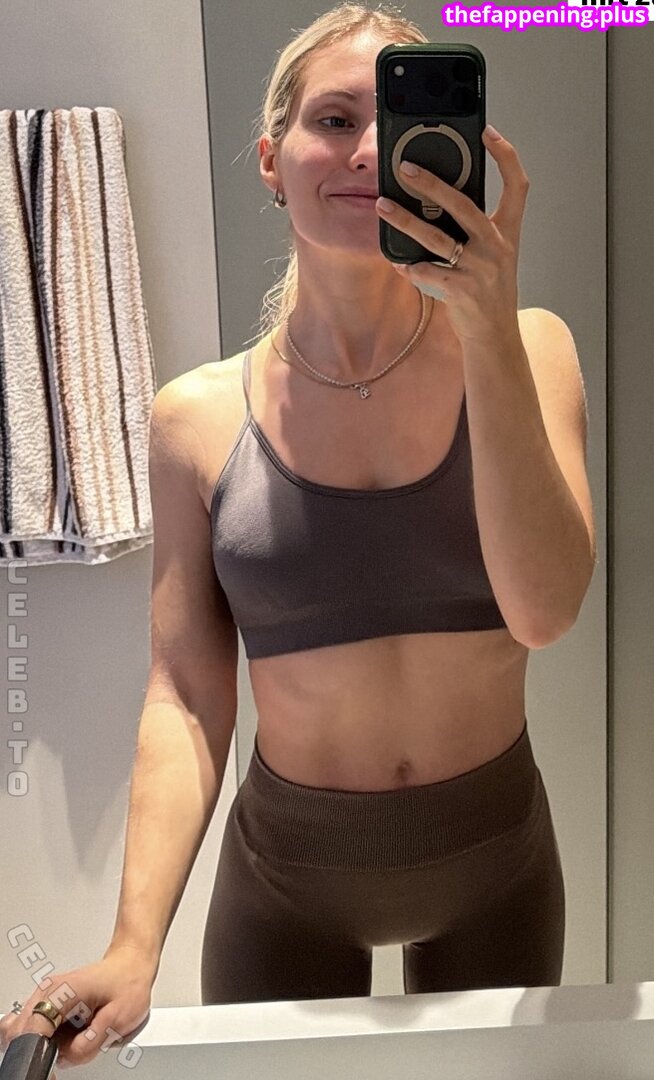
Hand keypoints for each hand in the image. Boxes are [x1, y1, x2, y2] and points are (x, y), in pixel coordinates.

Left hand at [376, 125, 528, 347]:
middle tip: (406, 168)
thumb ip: (472, 229)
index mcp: (507, 232)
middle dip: (432, 183)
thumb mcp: (491, 255)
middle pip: (463, 205)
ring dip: (405, 220)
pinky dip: (409, 265)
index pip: (516, 185)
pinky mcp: (464, 291)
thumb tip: (435, 199)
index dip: (505, 155)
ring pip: (437, 238)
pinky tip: (396, 260)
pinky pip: (428, 272)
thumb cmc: (487, 290)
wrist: (494, 335)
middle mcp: (497, 246)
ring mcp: (481, 269)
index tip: (487, 132)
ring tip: (382, 206)